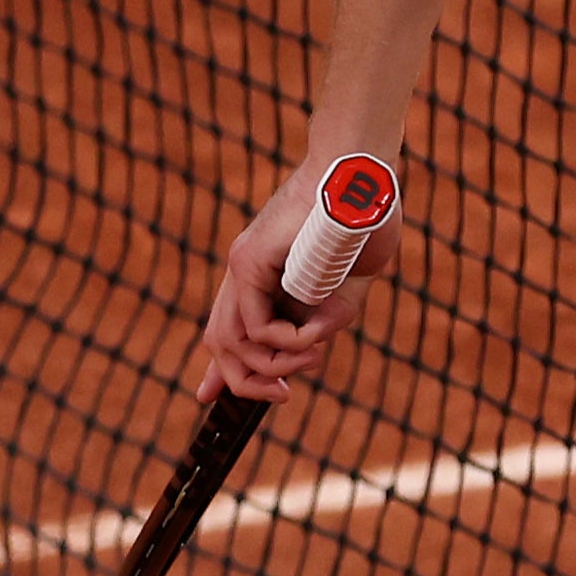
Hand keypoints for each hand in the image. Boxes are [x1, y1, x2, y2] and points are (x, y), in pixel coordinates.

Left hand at [192, 154, 390, 405]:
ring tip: (310, 360)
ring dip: (270, 367)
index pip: (228, 329)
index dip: (218, 369)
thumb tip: (311, 346)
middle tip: (283, 395)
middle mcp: (246, 275)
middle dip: (245, 383)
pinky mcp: (250, 261)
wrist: (363, 175)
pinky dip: (282, 343)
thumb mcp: (349, 285)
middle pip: (219, 343)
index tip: (210, 400)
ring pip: (229, 341)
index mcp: (265, 278)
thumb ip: (328, 314)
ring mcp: (244, 267)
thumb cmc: (366, 219)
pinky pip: (253, 325)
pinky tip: (309, 340)